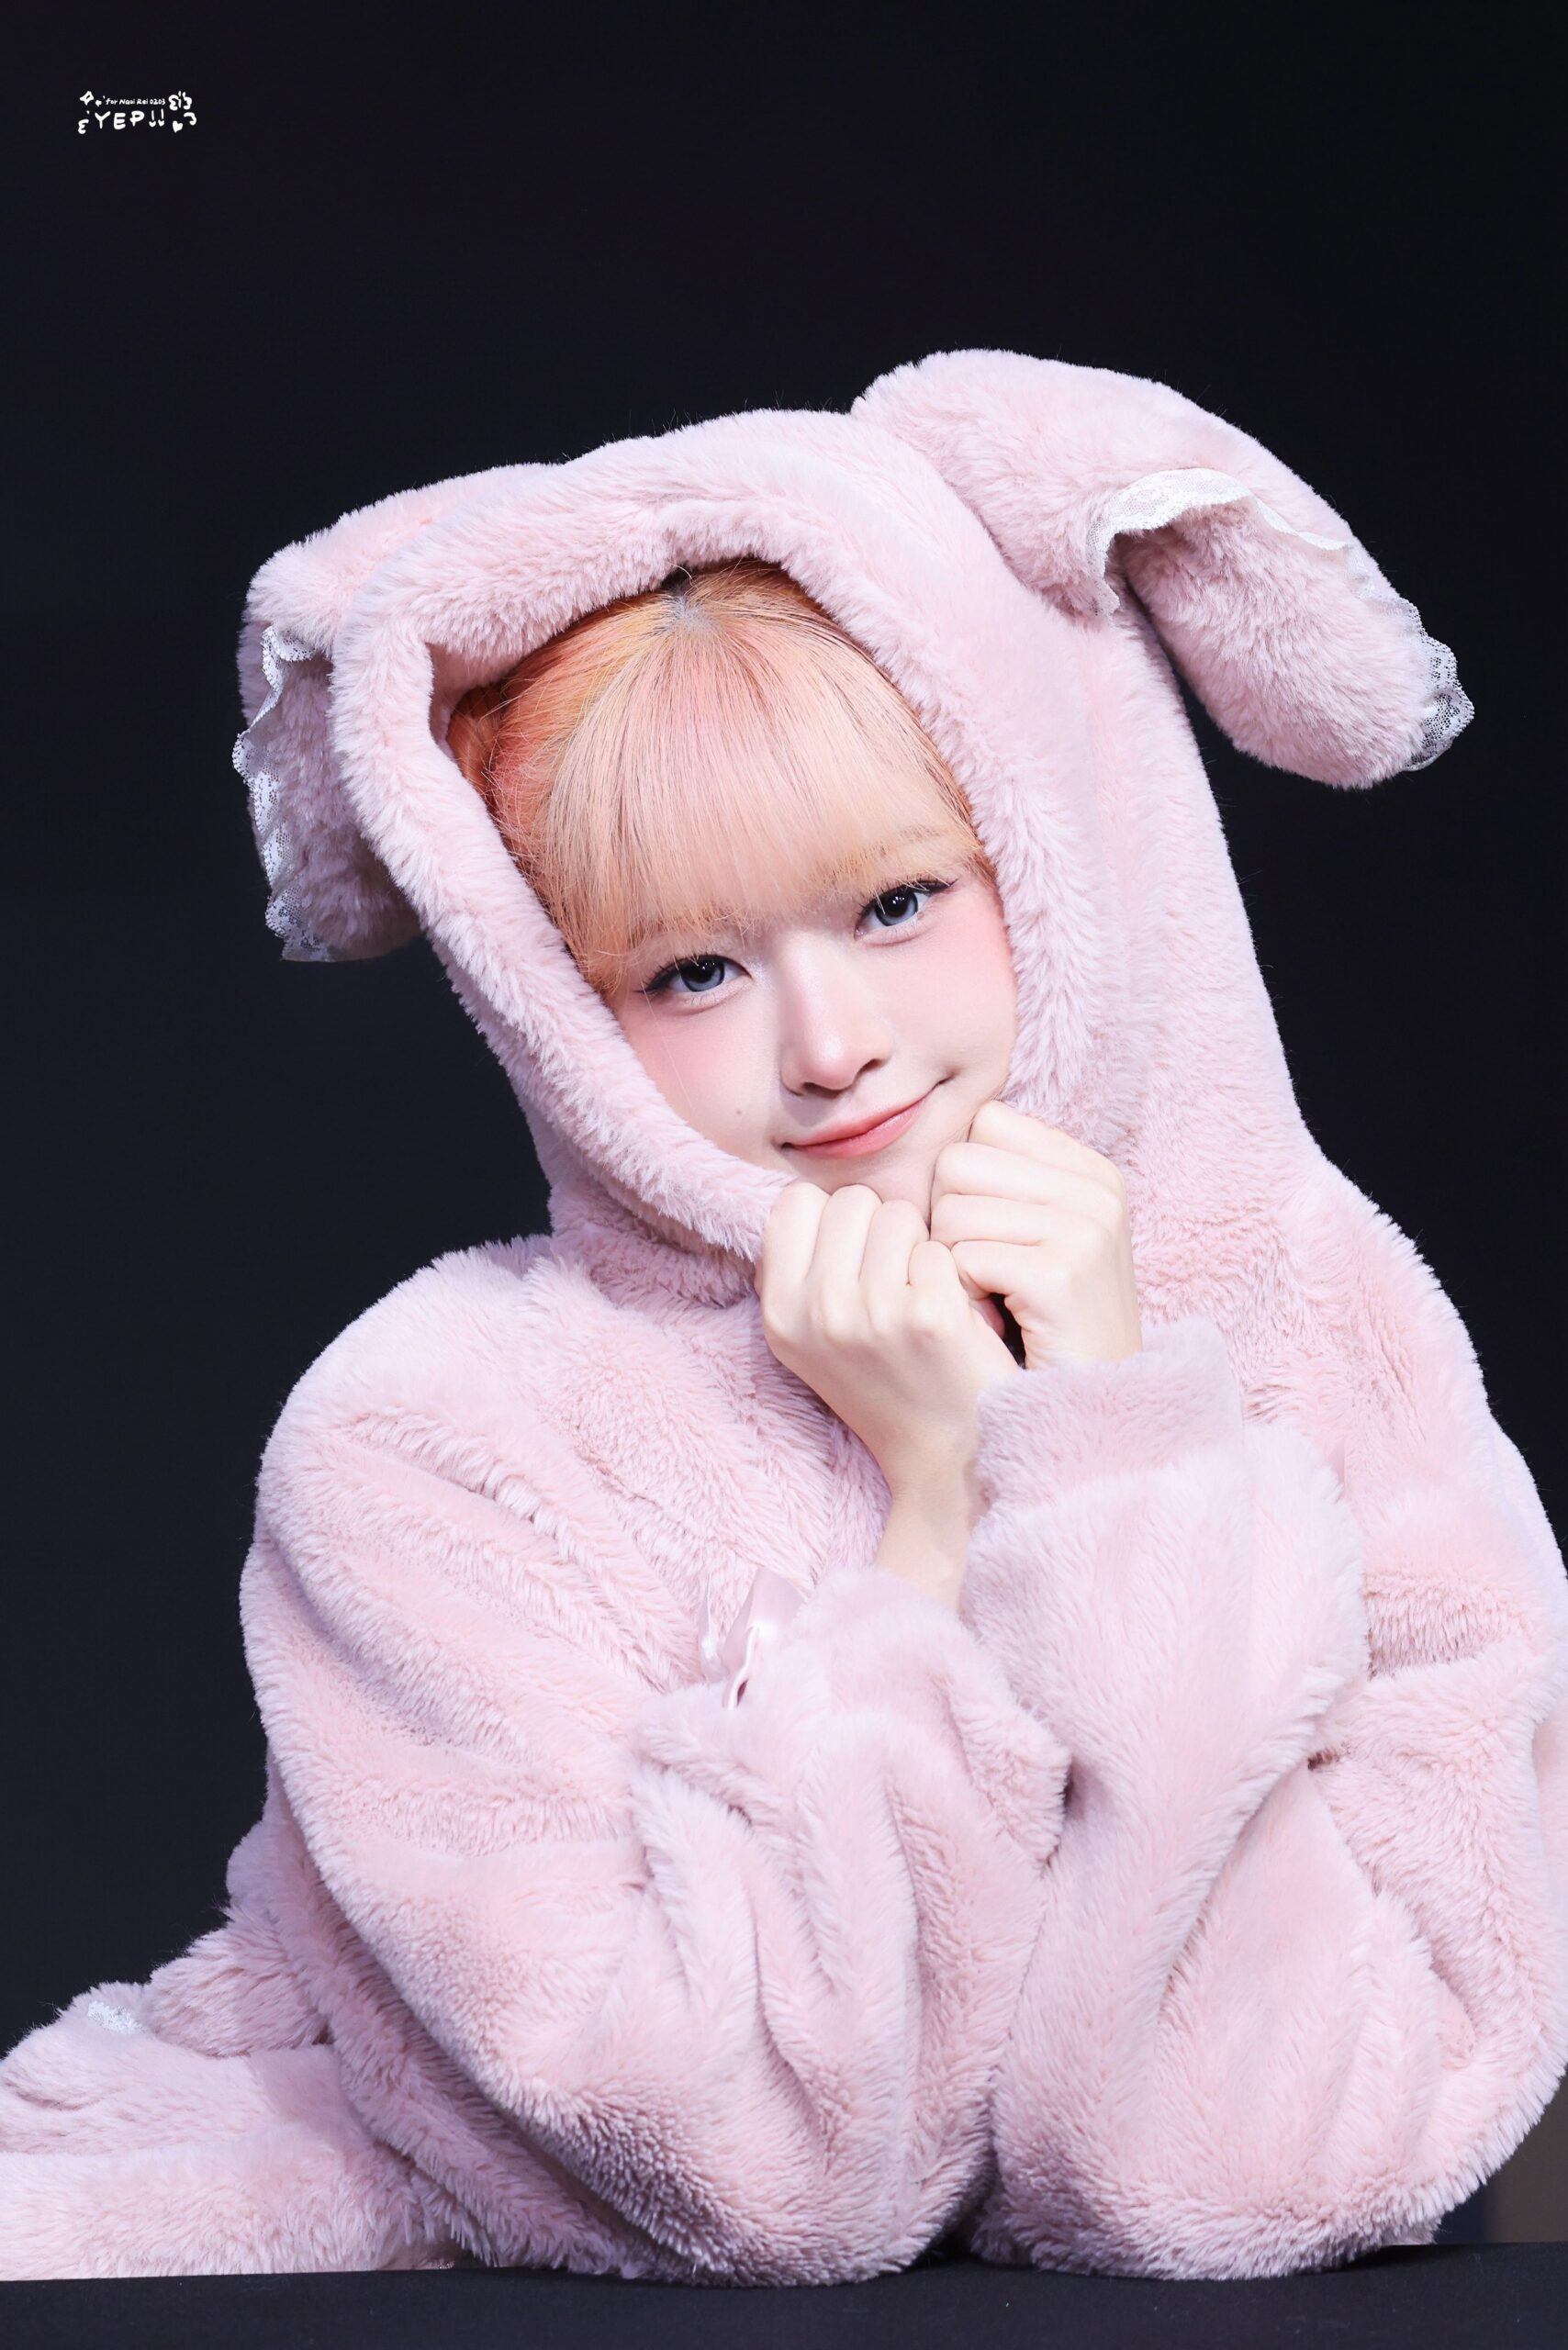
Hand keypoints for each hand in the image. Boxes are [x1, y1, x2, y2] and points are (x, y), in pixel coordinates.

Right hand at [755, 1180, 1019, 1507]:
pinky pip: (939, 1246)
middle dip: (879, 1229)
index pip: (796, 1201)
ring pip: (898, 1214)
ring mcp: (872, 1314)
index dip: (833, 1220)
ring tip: (920, 1297)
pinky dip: (951, 1272)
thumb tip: (811, 1194)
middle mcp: (817, 1312)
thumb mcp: (814, 1336)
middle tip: (895, 1283)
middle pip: (851, 1200)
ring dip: (917, 1246)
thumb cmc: (887, 1380)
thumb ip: (802, 1268)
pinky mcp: (929, 1316)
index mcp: (779, 1312)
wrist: (949, 1453)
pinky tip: (952, 1314)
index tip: (854, 1260)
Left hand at [929, 1099, 1143, 1370]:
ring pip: (951, 1211)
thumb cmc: (1048, 1323)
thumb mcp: (1040, 1236)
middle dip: (949, 1222)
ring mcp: (1084, 1229)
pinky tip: (993, 1318)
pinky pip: (963, 1258)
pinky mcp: (1060, 1273)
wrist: (1092, 1406)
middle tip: (984, 1271)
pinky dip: (962, 1293)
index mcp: (1090, 1170)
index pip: (984, 1124)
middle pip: (958, 1162)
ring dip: (952, 1263)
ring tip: (993, 1298)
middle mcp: (1095, 1189)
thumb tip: (926, 1140)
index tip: (990, 1233)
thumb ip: (1003, 1181)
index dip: (964, 1181)